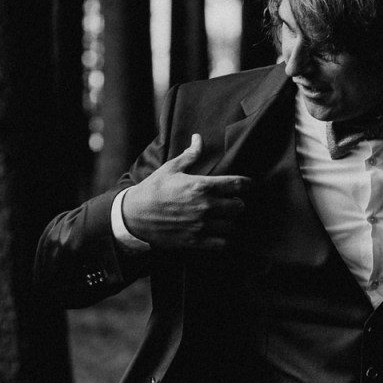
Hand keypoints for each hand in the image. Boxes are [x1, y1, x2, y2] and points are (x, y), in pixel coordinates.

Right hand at [121, 134, 251, 250]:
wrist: (134, 216)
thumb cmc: (152, 190)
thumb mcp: (170, 169)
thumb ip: (190, 155)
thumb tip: (198, 139)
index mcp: (201, 186)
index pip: (236, 184)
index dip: (247, 184)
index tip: (249, 184)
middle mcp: (205, 206)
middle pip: (239, 206)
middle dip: (238, 203)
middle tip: (232, 202)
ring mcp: (201, 225)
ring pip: (232, 226)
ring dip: (231, 221)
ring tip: (225, 218)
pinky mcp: (196, 241)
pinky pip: (222, 243)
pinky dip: (223, 239)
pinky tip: (218, 233)